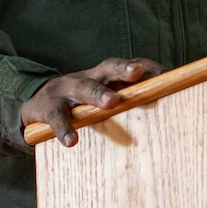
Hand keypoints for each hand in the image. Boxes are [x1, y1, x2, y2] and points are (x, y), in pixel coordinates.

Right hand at [21, 57, 164, 146]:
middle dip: (124, 69)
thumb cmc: (82, 104)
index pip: (130, 66)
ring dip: (99, 94)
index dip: (148, 68)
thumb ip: (129, 101)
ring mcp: (67, 90)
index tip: (168, 74)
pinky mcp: (48, 108)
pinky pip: (57, 117)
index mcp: (107, 76)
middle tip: (137, 73)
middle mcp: (89, 77)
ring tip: (112, 102)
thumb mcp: (104, 97)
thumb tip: (169, 111)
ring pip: (84, 88)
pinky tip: (71, 141)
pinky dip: (64, 129)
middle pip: (108, 68)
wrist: (37, 104)